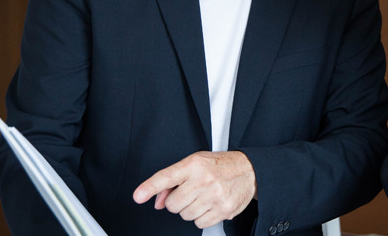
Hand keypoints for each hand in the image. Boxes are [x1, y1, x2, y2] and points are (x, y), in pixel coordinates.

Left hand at [132, 150, 256, 228]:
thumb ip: (172, 181)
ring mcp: (214, 196)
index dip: (150, 187)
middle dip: (177, 201)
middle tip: (189, 192)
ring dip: (190, 209)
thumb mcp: (195, 164)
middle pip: (172, 204)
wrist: (249, 170)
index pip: (167, 177)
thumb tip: (156, 201)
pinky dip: (202, 217)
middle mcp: (204, 180)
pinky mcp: (223, 210)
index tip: (138, 196)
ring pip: (185, 215)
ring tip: (202, 196)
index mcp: (194, 164)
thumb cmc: (219, 166)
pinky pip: (199, 223)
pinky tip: (210, 204)